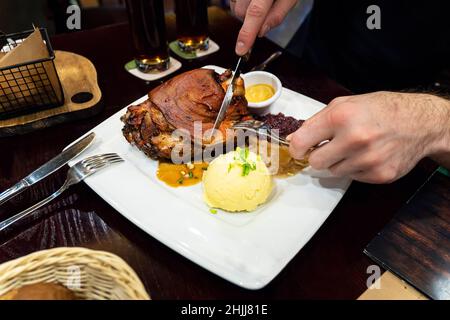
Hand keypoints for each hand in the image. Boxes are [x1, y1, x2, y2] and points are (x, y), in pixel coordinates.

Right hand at [231, 0, 297, 54]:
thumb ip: (277, 15)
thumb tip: (262, 31)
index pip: (256, 13)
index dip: (247, 33)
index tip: (242, 49)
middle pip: (241, 12)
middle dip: (249, 20)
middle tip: (263, 11)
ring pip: (234, 7)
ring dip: (244, 10)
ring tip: (257, 0)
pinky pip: (231, 0)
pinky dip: (240, 2)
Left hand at [288, 92, 449, 182]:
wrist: (420, 122)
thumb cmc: (381, 110)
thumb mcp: (345, 104)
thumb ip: (316, 122)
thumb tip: (294, 139)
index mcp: (342, 116)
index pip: (302, 142)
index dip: (297, 147)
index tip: (299, 149)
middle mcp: (355, 139)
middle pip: (315, 162)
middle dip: (319, 155)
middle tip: (330, 146)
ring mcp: (368, 159)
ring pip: (333, 172)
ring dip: (338, 162)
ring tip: (354, 147)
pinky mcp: (379, 174)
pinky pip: (352, 178)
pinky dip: (355, 168)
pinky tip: (367, 155)